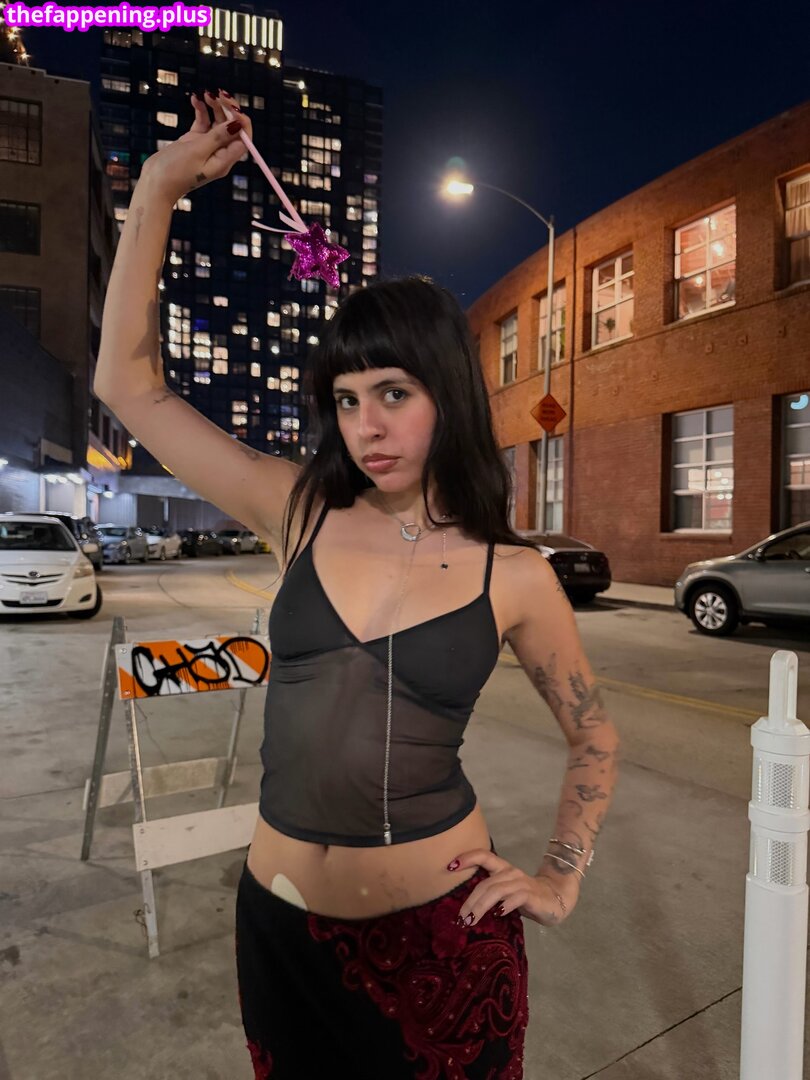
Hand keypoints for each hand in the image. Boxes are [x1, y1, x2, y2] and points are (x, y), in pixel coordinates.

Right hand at [139, 89, 252, 204]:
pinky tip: (194, 99)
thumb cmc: (175, 172)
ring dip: (214, 107)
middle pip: (232, 128)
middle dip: (228, 109)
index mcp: (224, 160)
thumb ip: (217, 137)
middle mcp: (219, 154)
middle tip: (218, 94)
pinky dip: (201, 111)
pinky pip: (203, 123)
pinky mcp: (195, 142)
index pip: (243, 139)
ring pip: (218, 123)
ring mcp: (207, 147)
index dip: (241, 121)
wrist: (155, 182)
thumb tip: (237, 125)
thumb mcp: (197, 151)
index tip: (231, 107)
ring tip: (206, 93)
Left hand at [448, 848, 580, 927]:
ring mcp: (522, 883)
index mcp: (503, 869)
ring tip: (471, 920)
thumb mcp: (505, 893)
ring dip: (481, 905)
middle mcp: (511, 873)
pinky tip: (498, 913)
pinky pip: (517, 897)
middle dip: (470, 900)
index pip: (484, 856)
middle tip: (460, 918)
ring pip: (497, 890)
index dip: (468, 857)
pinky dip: (506, 905)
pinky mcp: (532, 895)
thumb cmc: (525, 897)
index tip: (449, 866)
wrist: (556, 899)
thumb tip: (464, 906)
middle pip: (486, 882)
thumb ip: (489, 893)